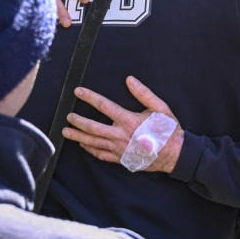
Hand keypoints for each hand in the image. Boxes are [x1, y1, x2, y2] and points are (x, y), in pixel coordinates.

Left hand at [62, 76, 183, 173]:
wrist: (175, 155)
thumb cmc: (168, 130)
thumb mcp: (160, 108)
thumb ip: (144, 93)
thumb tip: (129, 80)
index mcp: (129, 120)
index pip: (104, 106)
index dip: (89, 97)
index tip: (78, 92)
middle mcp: (121, 135)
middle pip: (92, 127)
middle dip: (78, 121)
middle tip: (68, 116)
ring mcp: (119, 148)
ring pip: (93, 142)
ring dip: (78, 136)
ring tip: (65, 132)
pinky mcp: (121, 158)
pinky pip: (101, 154)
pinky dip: (90, 149)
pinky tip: (83, 145)